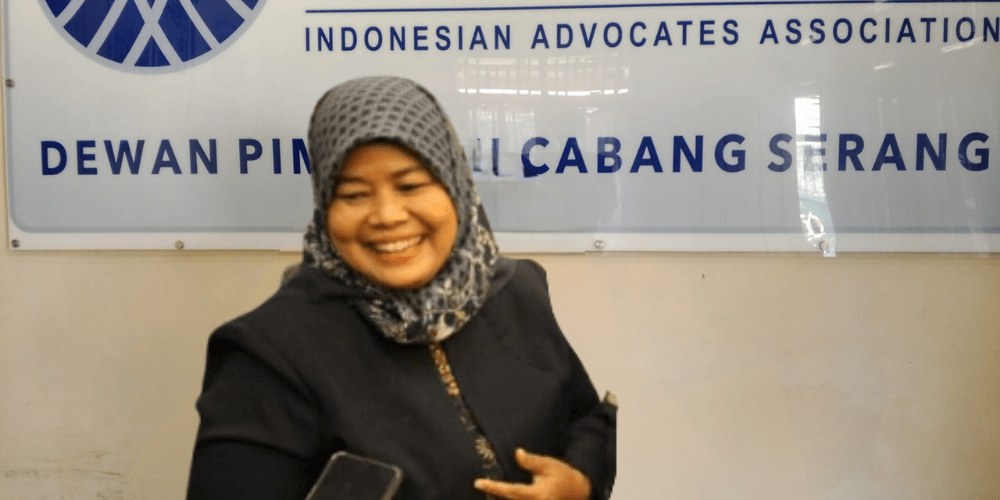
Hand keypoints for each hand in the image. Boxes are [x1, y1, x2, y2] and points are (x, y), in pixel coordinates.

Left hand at [474, 448, 590, 499]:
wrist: (577, 491)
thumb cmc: (562, 475)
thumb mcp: (548, 464)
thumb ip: (531, 461)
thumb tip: (517, 452)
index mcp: (537, 495)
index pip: (510, 491)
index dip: (493, 487)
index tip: (477, 482)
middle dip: (493, 494)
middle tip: (478, 484)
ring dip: (500, 497)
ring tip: (486, 488)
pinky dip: (511, 498)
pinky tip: (498, 495)